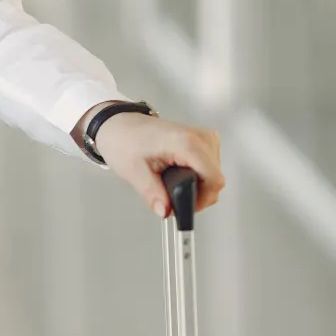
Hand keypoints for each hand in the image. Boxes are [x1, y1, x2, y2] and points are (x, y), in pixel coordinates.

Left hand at [87, 108, 224, 217]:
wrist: (120, 125)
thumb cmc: (124, 141)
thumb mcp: (133, 171)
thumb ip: (151, 193)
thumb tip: (165, 211)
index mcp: (187, 143)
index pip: (213, 180)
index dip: (200, 200)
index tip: (181, 208)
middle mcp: (201, 137)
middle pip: (215, 179)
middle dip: (194, 195)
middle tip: (168, 199)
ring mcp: (205, 138)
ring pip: (213, 175)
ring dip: (195, 187)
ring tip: (168, 185)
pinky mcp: (203, 141)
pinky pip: (209, 167)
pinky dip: (195, 177)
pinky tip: (176, 176)